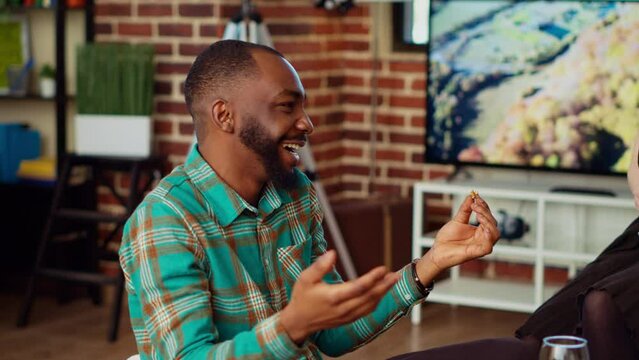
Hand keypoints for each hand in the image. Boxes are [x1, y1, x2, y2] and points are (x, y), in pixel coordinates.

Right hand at [280, 250, 398, 343]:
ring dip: (383, 293)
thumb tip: (333, 253)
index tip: (382, 268)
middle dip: (384, 286)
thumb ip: (320, 266)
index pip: (358, 288)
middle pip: (369, 297)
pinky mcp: (348, 319)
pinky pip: (366, 311)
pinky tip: (381, 292)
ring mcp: (347, 315)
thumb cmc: (302, 297)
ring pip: (370, 305)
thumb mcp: (305, 278)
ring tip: (392, 281)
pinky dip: (376, 301)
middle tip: (395, 275)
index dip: (372, 278)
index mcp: (333, 297)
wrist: (299, 321)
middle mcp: (342, 308)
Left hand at [416, 194, 499, 282]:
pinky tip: (482, 227)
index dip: (484, 206)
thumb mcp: (457, 220)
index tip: (476, 197)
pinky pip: (488, 246)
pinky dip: (488, 236)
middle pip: (493, 223)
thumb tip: (471, 197)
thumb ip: (465, 209)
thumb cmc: (447, 238)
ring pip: (495, 234)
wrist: (437, 251)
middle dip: (485, 212)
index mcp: (480, 230)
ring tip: (477, 214)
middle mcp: (483, 238)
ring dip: (488, 221)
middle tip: (474, 205)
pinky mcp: (477, 253)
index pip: (488, 217)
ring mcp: (481, 246)